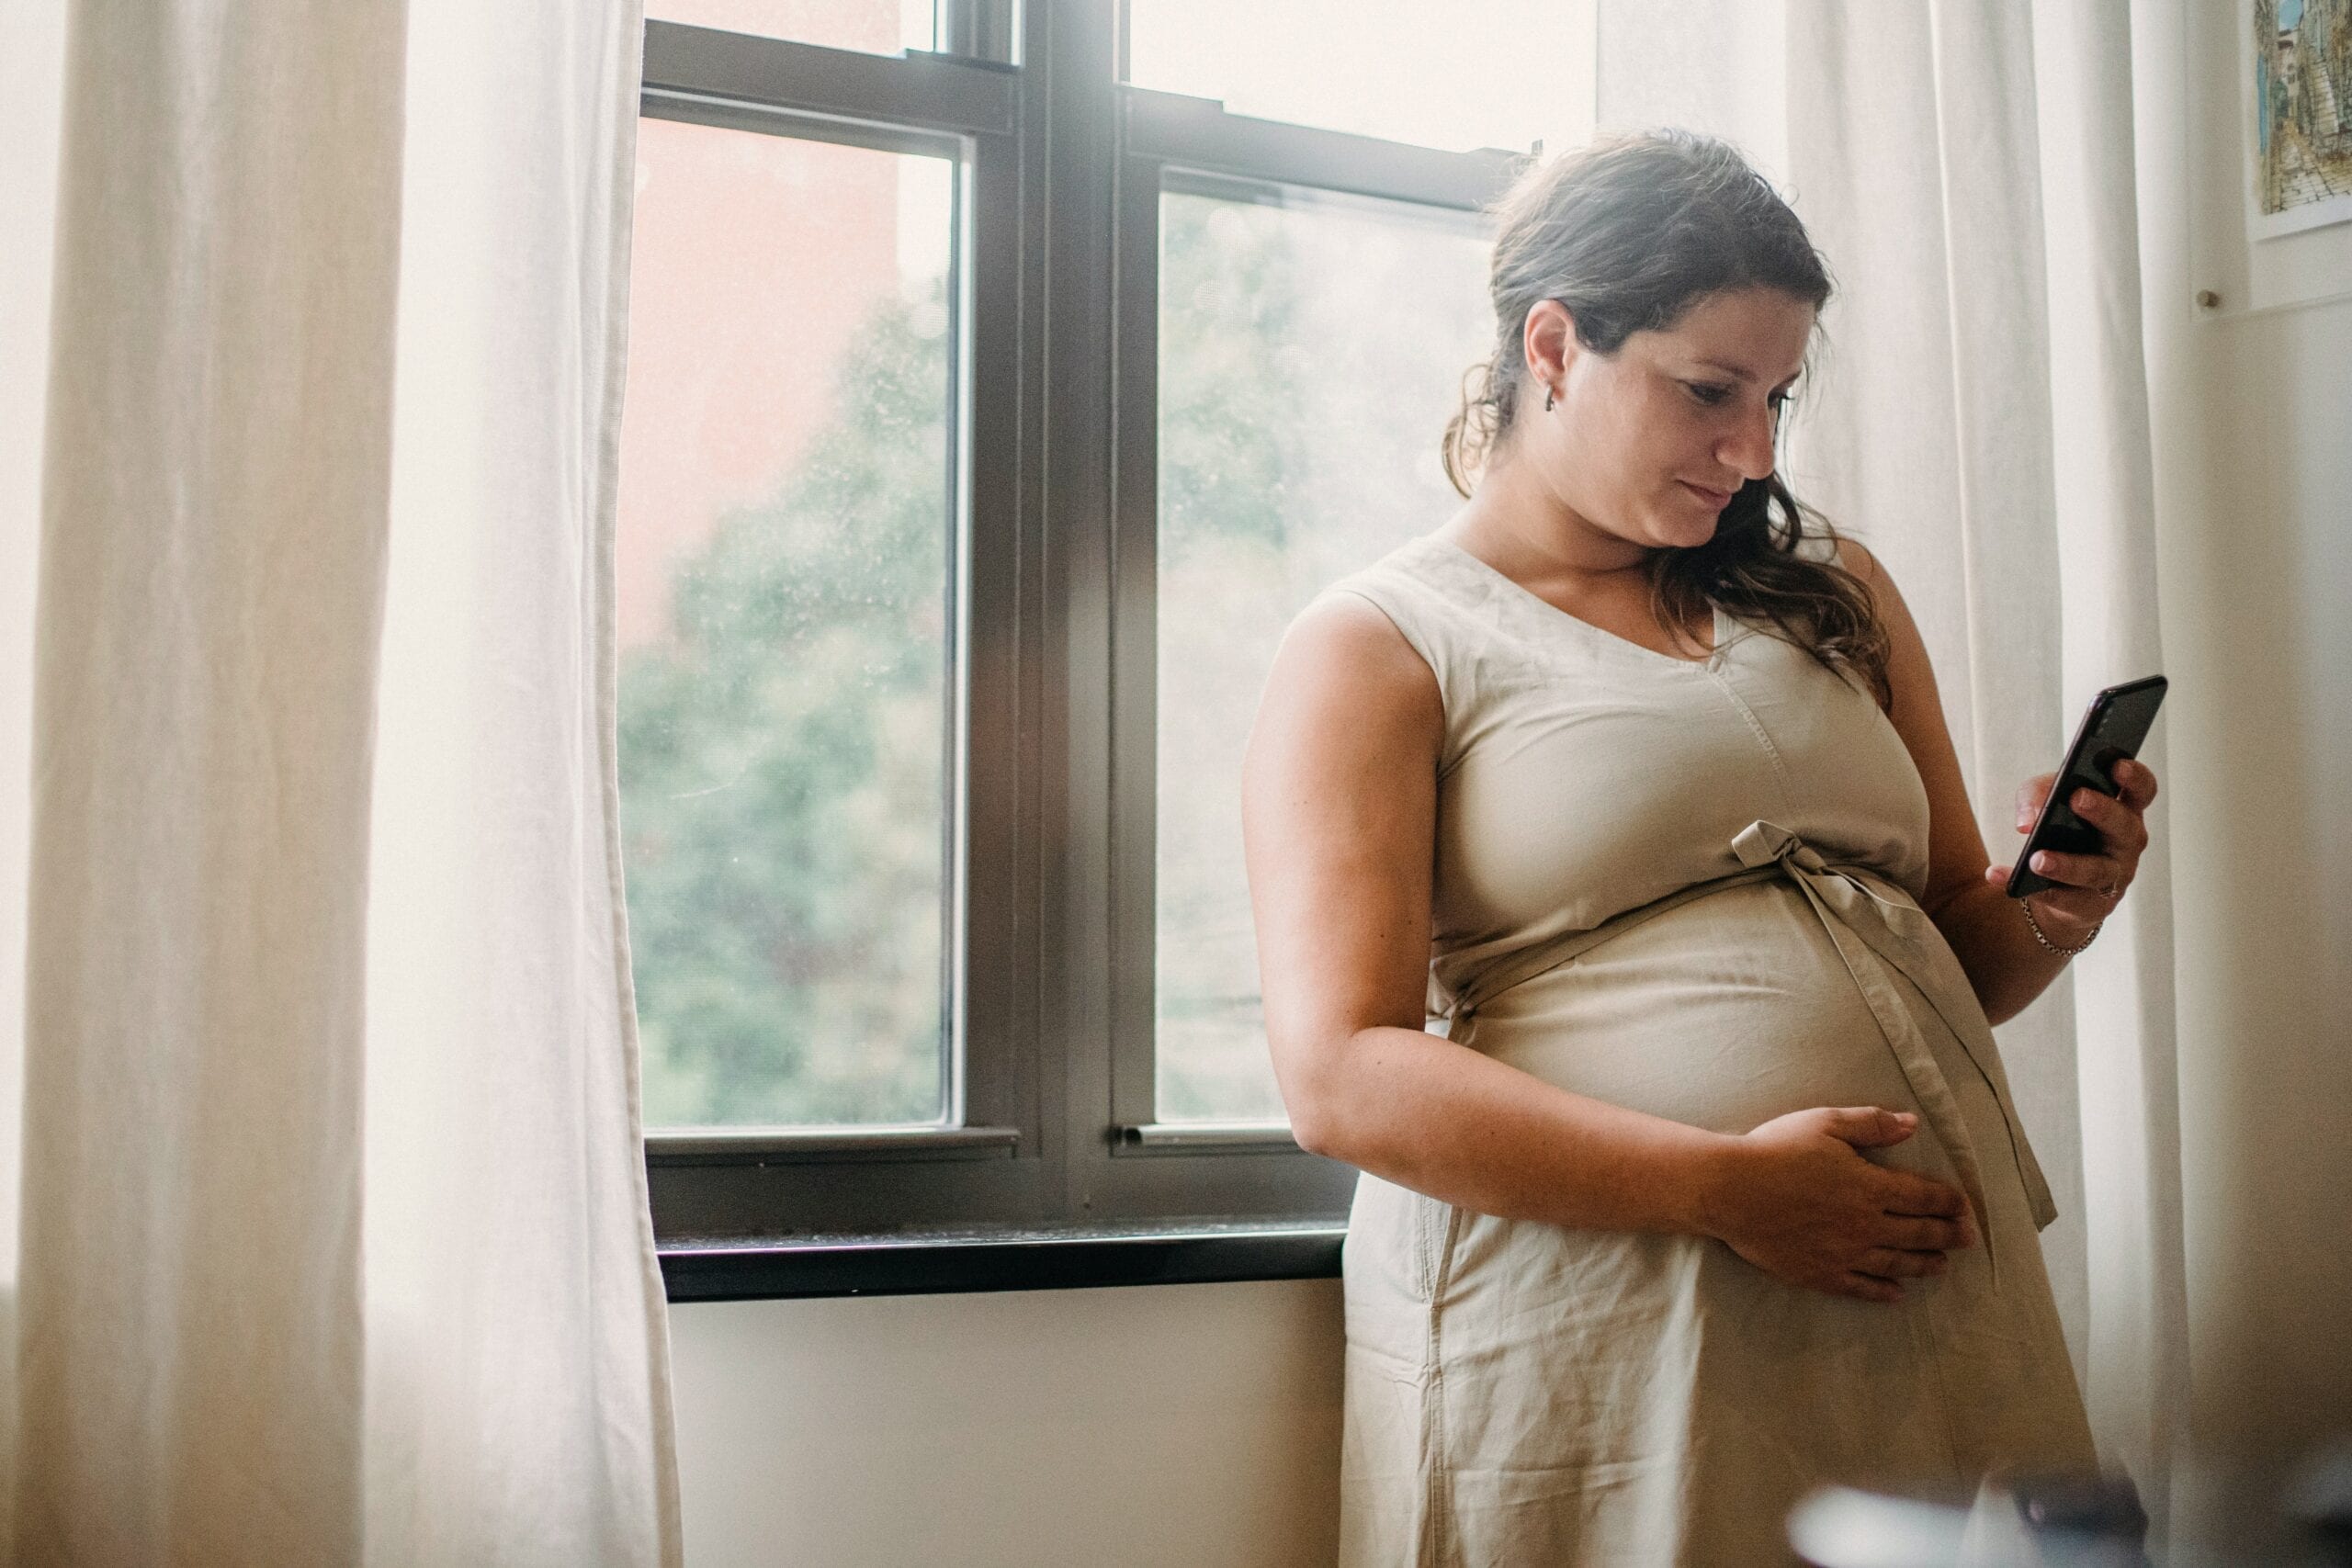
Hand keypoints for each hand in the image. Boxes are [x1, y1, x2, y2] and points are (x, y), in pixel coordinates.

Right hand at [1698, 1106, 1976, 1303]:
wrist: (1729, 1190)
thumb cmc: (1775, 1150)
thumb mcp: (1824, 1123)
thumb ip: (1871, 1124)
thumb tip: (1912, 1124)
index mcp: (1870, 1186)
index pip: (1924, 1197)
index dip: (1950, 1202)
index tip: (1965, 1207)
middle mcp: (1865, 1225)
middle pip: (1919, 1234)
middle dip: (1948, 1236)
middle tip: (1969, 1240)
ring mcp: (1844, 1253)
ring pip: (1897, 1264)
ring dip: (1924, 1265)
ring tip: (1941, 1267)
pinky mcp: (1820, 1273)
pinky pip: (1861, 1288)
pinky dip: (1883, 1292)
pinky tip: (1897, 1295)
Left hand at [1982, 758, 2158, 938]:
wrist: (2055, 882)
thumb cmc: (2060, 827)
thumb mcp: (2045, 799)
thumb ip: (2037, 795)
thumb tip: (2027, 821)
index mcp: (2123, 809)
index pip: (2141, 791)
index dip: (2134, 777)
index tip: (2117, 765)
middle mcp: (2126, 843)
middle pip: (2124, 827)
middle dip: (2102, 811)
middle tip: (2077, 798)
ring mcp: (2113, 876)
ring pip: (2095, 870)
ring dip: (2066, 864)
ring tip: (2036, 858)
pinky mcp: (2091, 905)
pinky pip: (2063, 898)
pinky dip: (2029, 887)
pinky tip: (1998, 875)